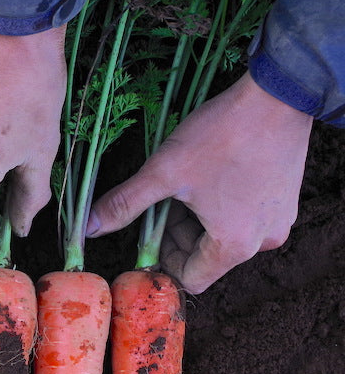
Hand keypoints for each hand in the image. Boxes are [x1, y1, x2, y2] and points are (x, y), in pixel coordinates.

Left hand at [87, 72, 313, 293]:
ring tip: (183, 183)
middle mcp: (263, 241)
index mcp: (234, 246)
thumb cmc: (221, 135)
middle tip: (161, 200)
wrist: (277, 95)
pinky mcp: (285, 199)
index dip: (162, 262)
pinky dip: (220, 205)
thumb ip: (125, 204)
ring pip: (222, 235)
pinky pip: (244, 216)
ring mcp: (278, 220)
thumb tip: (89, 228)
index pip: (190, 279)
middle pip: (204, 257)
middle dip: (176, 234)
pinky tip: (208, 175)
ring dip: (196, 218)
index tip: (145, 236)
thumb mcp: (164, 172)